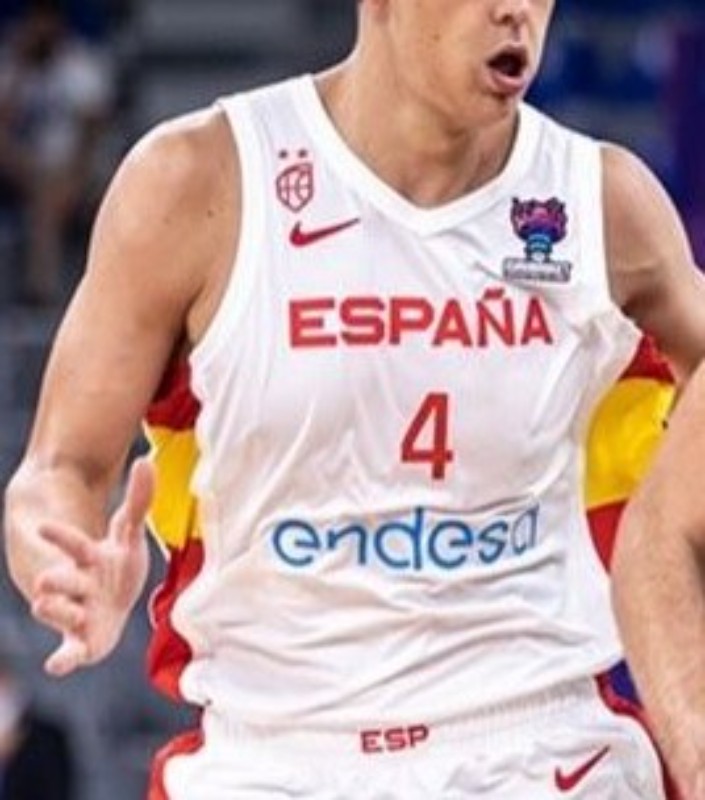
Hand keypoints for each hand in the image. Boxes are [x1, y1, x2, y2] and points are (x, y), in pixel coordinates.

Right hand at [30, 458, 154, 676]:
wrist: (112, 600)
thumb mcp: (129, 533)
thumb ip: (138, 499)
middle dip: (56, 579)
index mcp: (87, 556)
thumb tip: (149, 460)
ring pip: (60, 612)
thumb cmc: (116, 564)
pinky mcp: (82, 641)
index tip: (43, 527)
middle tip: (48, 579)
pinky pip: (70, 651)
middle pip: (64, 579)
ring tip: (46, 607)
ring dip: (54, 611)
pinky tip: (54, 666)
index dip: (60, 536)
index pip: (73, 543)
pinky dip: (63, 659)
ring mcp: (77, 613)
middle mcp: (77, 584)